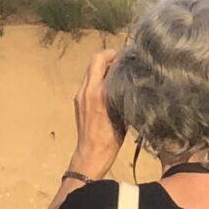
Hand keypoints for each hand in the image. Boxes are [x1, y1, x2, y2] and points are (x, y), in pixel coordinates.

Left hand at [68, 48, 124, 178]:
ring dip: (103, 69)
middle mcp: (85, 90)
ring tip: (120, 75)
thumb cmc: (110, 138)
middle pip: (93, 62)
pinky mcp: (79, 102)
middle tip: (124, 63)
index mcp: (96, 92)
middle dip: (108, 59)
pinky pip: (89, 83)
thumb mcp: (121, 113)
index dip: (113, 54)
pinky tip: (112, 88)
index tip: (127, 58)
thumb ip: (122, 92)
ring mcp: (80, 96)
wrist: (92, 153)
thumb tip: (129, 77)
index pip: (99, 60)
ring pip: (90, 72)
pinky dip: (99, 79)